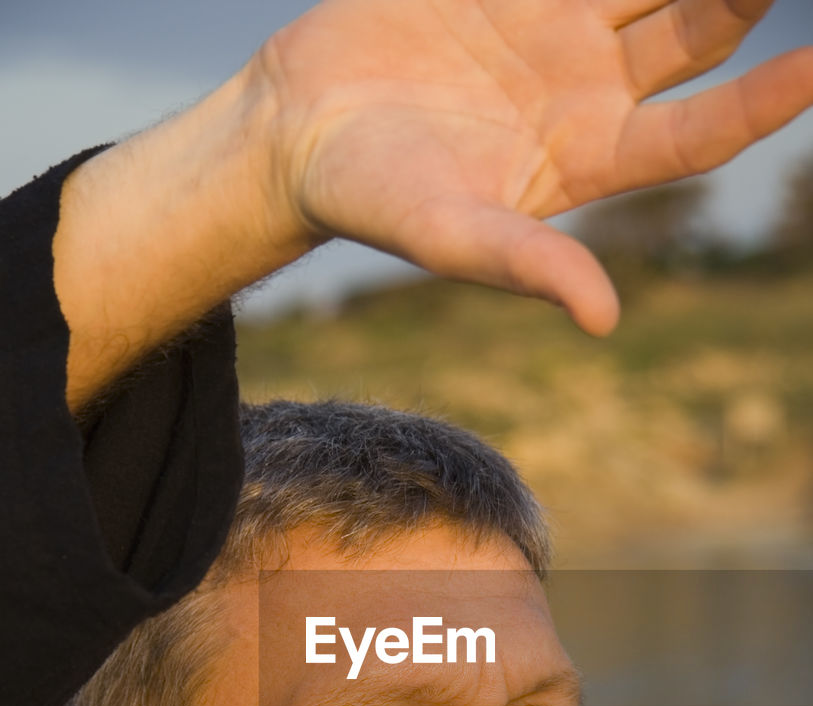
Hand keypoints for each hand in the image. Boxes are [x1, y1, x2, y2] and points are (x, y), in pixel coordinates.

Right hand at [263, 0, 812, 332]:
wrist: (296, 129)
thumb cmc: (370, 196)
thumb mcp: (450, 235)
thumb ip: (527, 263)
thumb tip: (605, 320)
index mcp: (587, 155)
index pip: (700, 128)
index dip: (767, 100)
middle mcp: (586, 83)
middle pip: (696, 27)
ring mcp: (552, 23)